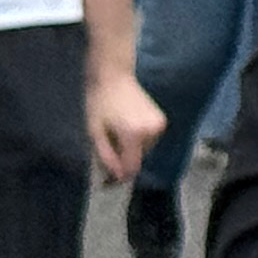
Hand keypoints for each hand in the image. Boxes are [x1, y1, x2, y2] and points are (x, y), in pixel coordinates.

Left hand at [86, 69, 161, 184]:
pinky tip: (126, 127)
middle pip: (137, 159)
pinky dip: (137, 140)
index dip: (119, 177)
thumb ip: (106, 157)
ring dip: (130, 149)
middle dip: (122, 159)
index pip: (131, 167)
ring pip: (144, 150)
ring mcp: (159, 125)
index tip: (106, 181)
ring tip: (116, 134)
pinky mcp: (162, 120)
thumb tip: (118, 177)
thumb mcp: (95, 133)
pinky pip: (148, 140)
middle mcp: (152, 131)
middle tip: (106, 147)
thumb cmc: (99, 103)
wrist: (113, 77)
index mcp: (134, 135)